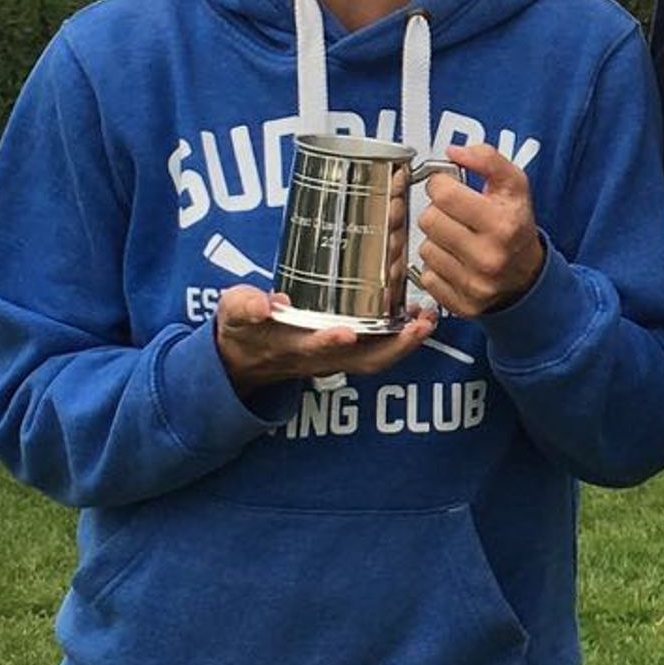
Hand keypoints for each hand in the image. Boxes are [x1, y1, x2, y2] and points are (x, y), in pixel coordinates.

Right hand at [214, 285, 435, 400]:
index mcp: (290, 345)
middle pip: (361, 360)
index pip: (312, 347)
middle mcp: (318, 358)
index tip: (347, 331)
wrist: (246, 357)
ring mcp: (335, 358)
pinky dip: (402, 338)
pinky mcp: (347, 351)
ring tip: (429, 319)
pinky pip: (379, 351)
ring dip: (405, 344)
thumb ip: (246, 307)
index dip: (329, 341)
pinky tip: (420, 316)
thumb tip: (263, 304)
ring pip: (375, 359)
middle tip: (419, 326)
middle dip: (392, 346)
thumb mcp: (234, 312)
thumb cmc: (244, 328)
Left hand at [414, 142, 546, 316]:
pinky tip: (455, 261)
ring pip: (425, 249)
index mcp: (502, 223)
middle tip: (454, 214)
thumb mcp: (514, 185)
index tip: (448, 186)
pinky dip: (437, 267)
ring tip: (457, 239)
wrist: (528, 277)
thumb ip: (487, 159)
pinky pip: (426, 276)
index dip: (441, 184)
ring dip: (437, 240)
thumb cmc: (516, 225)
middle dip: (438, 212)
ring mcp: (474, 284)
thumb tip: (453, 152)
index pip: (444, 194)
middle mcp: (489, 257)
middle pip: (429, 220)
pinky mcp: (461, 304)